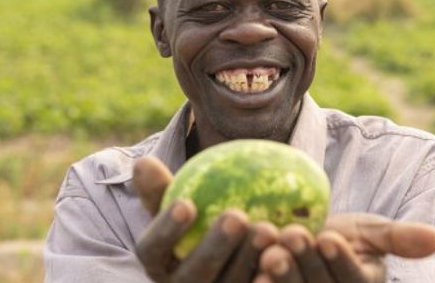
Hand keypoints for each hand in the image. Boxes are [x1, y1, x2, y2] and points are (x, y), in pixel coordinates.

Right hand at [132, 156, 278, 281]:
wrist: (230, 253)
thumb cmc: (198, 220)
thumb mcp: (180, 204)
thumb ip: (162, 188)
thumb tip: (143, 162)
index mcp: (158, 263)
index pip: (152, 249)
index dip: (166, 229)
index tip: (186, 202)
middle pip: (194, 275)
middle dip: (215, 247)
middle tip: (237, 216)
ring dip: (249, 258)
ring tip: (270, 227)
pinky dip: (272, 275)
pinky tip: (291, 252)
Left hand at [254, 214, 434, 282]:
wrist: (304, 237)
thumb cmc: (343, 234)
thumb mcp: (372, 232)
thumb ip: (400, 237)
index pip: (351, 280)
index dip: (340, 260)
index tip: (328, 236)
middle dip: (305, 262)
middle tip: (292, 235)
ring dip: (280, 273)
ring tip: (269, 245)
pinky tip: (246, 264)